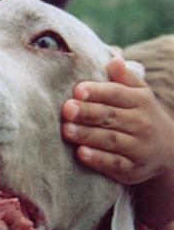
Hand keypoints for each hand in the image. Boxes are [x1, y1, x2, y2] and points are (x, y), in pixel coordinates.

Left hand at [61, 56, 173, 184]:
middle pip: (111, 116)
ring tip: (66, 130)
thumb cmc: (140, 114)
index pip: (117, 94)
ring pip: (111, 140)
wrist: (168, 152)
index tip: (77, 90)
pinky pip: (115, 164)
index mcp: (141, 101)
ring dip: (87, 135)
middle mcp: (142, 124)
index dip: (98, 92)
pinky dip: (98, 159)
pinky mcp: (132, 170)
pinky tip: (81, 153)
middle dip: (88, 112)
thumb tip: (113, 59)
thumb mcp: (139, 94)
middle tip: (66, 109)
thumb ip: (124, 77)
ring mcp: (138, 148)